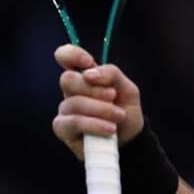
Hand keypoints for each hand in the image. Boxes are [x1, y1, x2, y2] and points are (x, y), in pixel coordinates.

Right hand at [53, 44, 144, 160]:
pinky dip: (94, 125)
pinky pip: (73, 122)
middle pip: (68, 79)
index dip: (71, 54)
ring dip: (101, 109)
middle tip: (113, 97)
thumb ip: (112, 74)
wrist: (130, 139)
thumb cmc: (125, 110)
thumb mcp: (127, 89)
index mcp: (85, 76)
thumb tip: (89, 74)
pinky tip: (110, 129)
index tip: (88, 62)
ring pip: (73, 102)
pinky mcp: (63, 128)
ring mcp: (65, 109)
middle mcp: (72, 91)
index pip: (66, 56)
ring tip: (119, 117)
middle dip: (94, 89)